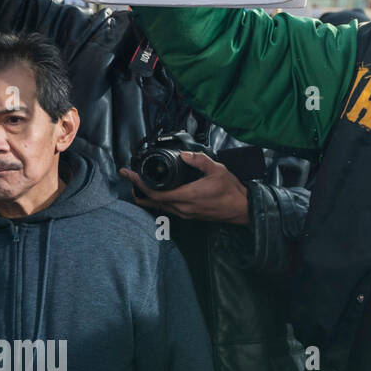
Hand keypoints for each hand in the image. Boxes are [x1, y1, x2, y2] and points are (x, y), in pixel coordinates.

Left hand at [118, 153, 249, 224]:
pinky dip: (159, 201)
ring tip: (140, 186)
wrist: (242, 209)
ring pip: (159, 206)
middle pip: (152, 201)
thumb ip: (200, 161)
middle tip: (130, 179)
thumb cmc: (231, 191)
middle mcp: (183, 207)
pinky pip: (168, 209)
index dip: (138, 183)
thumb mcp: (217, 170)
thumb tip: (184, 155)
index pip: (154, 192)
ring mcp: (186, 213)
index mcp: (187, 196)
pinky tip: (159, 195)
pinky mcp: (190, 216)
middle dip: (138, 190)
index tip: (129, 174)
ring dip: (148, 196)